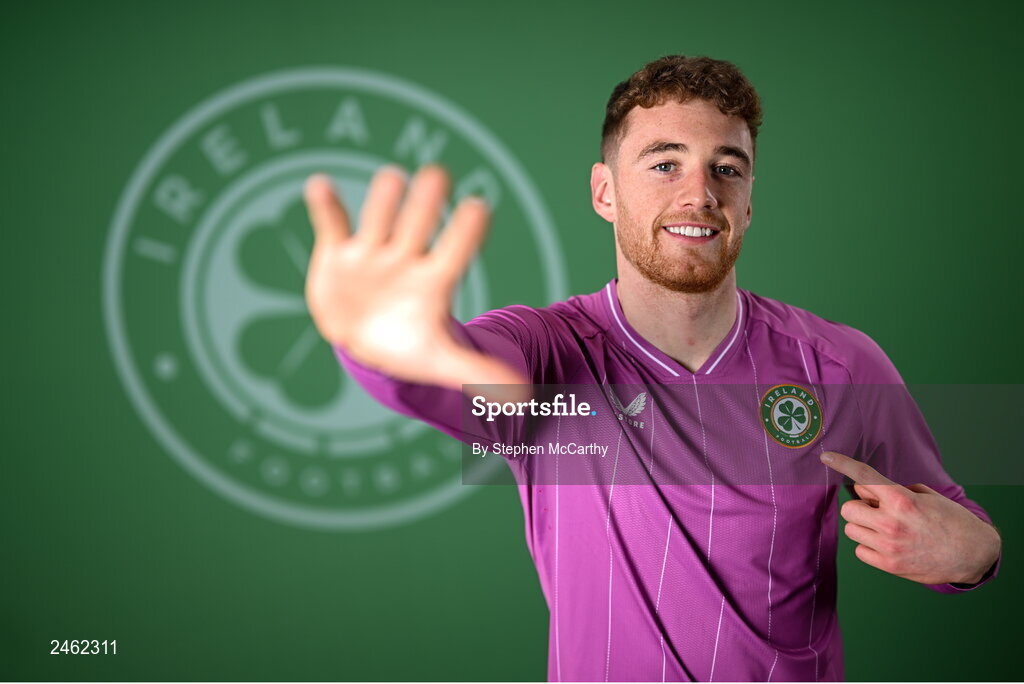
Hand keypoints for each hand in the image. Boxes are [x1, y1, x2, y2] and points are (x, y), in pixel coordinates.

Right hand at [303, 164, 529, 398]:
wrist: (363, 339)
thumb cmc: (408, 344)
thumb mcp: (439, 360)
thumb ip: (478, 372)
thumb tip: (525, 397)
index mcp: (434, 280)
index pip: (455, 252)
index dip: (465, 232)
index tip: (478, 208)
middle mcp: (406, 257)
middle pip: (419, 224)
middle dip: (426, 203)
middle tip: (438, 176)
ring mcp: (372, 252)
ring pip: (379, 217)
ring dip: (384, 199)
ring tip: (392, 179)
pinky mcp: (339, 252)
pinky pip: (333, 224)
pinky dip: (326, 206)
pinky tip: (321, 185)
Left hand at [820, 451, 1000, 585]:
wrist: (973, 554)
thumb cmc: (951, 520)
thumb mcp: (927, 496)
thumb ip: (894, 490)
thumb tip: (867, 490)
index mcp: (902, 500)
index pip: (864, 477)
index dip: (842, 464)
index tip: (827, 457)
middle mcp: (891, 522)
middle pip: (849, 508)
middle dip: (861, 507)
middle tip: (878, 510)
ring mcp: (889, 546)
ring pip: (852, 530)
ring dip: (864, 526)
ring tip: (887, 528)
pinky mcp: (889, 565)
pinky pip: (860, 550)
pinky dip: (869, 546)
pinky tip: (888, 544)